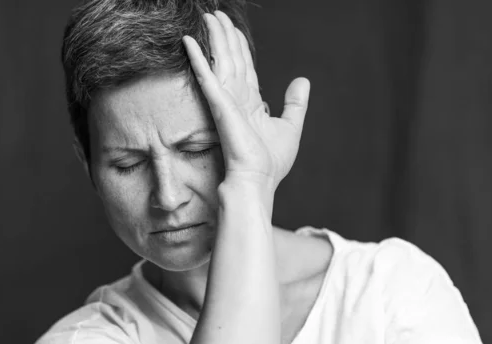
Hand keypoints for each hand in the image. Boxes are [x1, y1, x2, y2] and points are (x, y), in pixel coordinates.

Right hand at [182, 11, 309, 190]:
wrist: (258, 180)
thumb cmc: (271, 162)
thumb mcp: (290, 127)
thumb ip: (295, 103)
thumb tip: (302, 81)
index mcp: (250, 102)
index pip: (244, 66)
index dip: (239, 46)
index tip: (232, 28)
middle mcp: (236, 98)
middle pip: (230, 58)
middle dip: (224, 35)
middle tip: (215, 13)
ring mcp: (226, 100)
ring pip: (220, 60)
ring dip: (214, 37)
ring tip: (208, 16)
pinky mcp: (220, 105)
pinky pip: (206, 76)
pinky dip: (197, 58)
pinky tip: (189, 41)